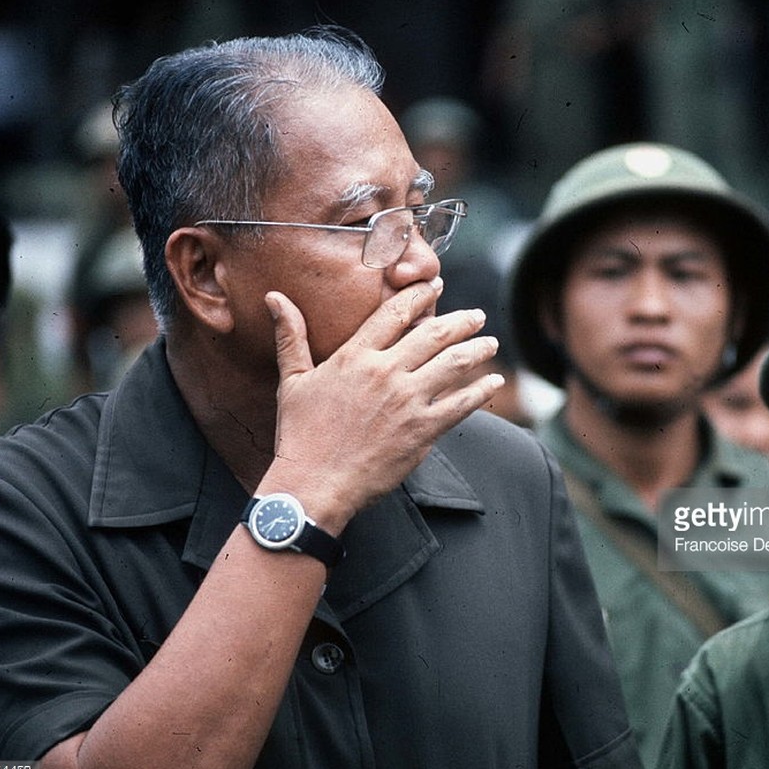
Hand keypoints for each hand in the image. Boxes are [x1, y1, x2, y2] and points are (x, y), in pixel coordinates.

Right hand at [257, 280, 503, 530]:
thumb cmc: (300, 434)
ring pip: (453, 364)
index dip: (419, 296)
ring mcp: (407, 401)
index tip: (435, 286)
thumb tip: (275, 298)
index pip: (394, 314)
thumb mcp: (291, 380)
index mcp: (355, 356)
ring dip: (477, 349)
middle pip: (434, 334)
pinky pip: (461, 404)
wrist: (315, 483)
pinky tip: (493, 382)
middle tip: (477, 315)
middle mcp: (385, 373)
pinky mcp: (423, 430)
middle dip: (461, 321)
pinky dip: (481, 390)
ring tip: (490, 342)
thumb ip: (291, 336)